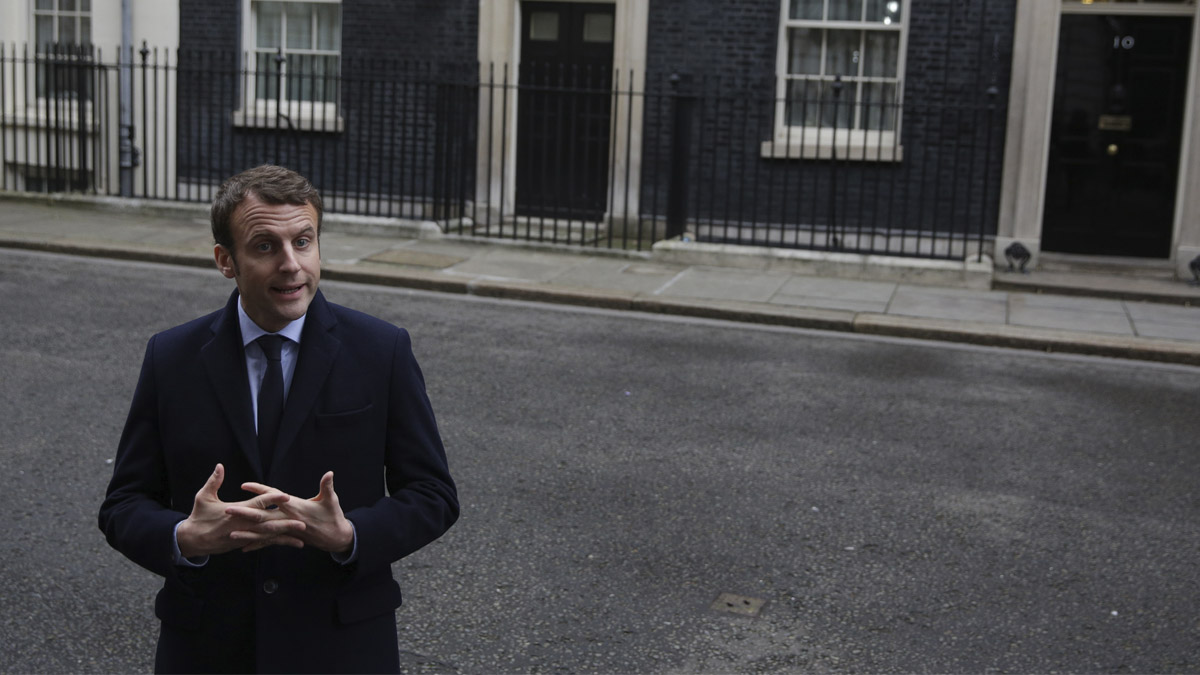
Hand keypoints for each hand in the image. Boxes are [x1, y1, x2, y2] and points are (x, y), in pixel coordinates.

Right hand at [176, 464, 306, 557]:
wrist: (193, 541)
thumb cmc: (198, 517)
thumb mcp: (203, 497)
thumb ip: (214, 482)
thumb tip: (220, 466)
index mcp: (236, 512)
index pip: (258, 504)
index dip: (272, 500)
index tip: (286, 496)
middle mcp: (243, 525)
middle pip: (268, 523)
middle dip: (285, 523)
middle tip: (302, 522)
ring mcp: (245, 536)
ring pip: (268, 536)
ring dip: (285, 536)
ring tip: (301, 537)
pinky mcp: (245, 543)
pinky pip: (264, 542)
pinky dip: (277, 542)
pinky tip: (291, 543)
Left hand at [241, 472, 354, 553]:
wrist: (336, 538)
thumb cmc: (333, 517)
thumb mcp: (331, 500)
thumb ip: (327, 486)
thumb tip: (329, 473)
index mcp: (295, 508)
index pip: (274, 496)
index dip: (260, 491)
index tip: (244, 485)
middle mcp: (287, 520)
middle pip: (262, 516)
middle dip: (244, 514)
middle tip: (227, 511)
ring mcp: (286, 531)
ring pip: (263, 533)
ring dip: (247, 533)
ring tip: (231, 534)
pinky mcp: (287, 538)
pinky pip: (269, 542)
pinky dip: (257, 544)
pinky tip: (244, 547)